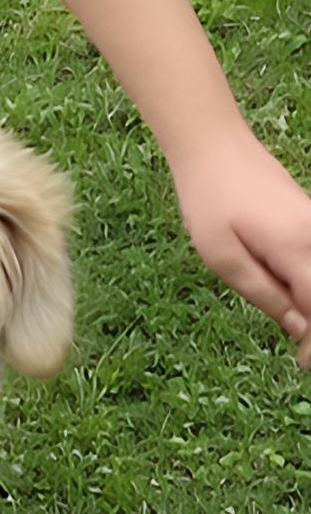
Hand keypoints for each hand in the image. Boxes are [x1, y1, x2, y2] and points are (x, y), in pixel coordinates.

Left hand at [170, 131, 310, 367]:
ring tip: (296, 330)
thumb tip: (297, 327)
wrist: (216, 150)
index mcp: (298, 249)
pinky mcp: (310, 222)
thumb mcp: (223, 258)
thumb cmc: (211, 202)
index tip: (302, 363)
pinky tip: (291, 298)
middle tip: (300, 354)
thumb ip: (262, 293)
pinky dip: (310, 286)